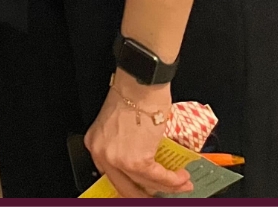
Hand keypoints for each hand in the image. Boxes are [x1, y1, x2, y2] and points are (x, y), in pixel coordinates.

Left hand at [84, 74, 190, 196]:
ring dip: (169, 187)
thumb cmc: (132, 95)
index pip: (114, 176)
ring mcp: (118, 159)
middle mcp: (103, 154)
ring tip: (182, 183)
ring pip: (147, 184)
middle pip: (127, 188)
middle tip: (165, 195)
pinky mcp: (137, 160)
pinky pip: (159, 178)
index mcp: (95, 144)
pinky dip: (174, 181)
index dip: (134, 186)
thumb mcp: (118, 125)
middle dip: (149, 195)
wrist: (139, 83)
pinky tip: (182, 178)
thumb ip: (123, 146)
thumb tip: (143, 163)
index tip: (146, 190)